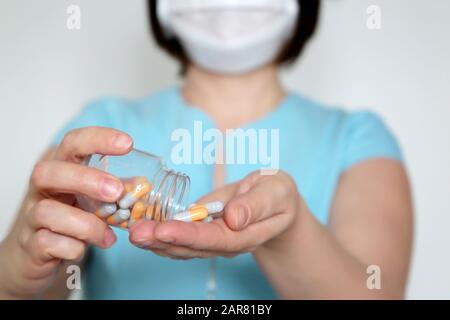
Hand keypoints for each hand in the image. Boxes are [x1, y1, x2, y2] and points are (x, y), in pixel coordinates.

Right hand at [0, 127, 132, 298]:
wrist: (37, 255)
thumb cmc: (69, 219)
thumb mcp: (91, 200)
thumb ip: (114, 190)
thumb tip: (142, 185)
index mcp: (61, 170)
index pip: (72, 143)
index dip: (98, 139)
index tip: (127, 144)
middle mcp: (42, 190)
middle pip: (48, 171)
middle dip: (85, 178)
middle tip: (115, 191)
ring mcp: (31, 217)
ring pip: (47, 211)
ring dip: (85, 224)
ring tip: (108, 236)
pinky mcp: (30, 245)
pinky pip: (47, 243)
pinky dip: (72, 247)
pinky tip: (86, 249)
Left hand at [129, 171, 303, 258]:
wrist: (277, 206)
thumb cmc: (278, 195)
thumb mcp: (276, 192)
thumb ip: (256, 205)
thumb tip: (234, 217)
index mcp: (246, 234)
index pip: (215, 239)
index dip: (188, 235)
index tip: (163, 229)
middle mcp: (226, 243)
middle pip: (192, 247)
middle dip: (162, 240)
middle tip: (136, 232)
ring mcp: (213, 241)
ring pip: (183, 247)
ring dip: (156, 241)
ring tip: (133, 231)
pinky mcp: (204, 233)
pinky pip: (181, 238)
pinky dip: (160, 235)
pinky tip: (143, 228)